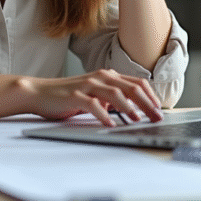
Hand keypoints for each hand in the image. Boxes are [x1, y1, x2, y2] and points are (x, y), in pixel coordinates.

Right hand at [21, 69, 162, 125]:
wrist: (40, 92)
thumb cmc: (67, 96)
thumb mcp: (94, 95)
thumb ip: (110, 98)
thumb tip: (132, 109)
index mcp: (107, 76)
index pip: (136, 83)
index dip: (150, 96)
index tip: (160, 110)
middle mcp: (100, 77)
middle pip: (130, 88)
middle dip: (146, 103)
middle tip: (156, 117)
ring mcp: (87, 85)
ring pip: (115, 93)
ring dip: (129, 108)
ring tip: (138, 120)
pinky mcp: (75, 96)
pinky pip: (93, 104)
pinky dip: (104, 114)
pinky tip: (111, 124)